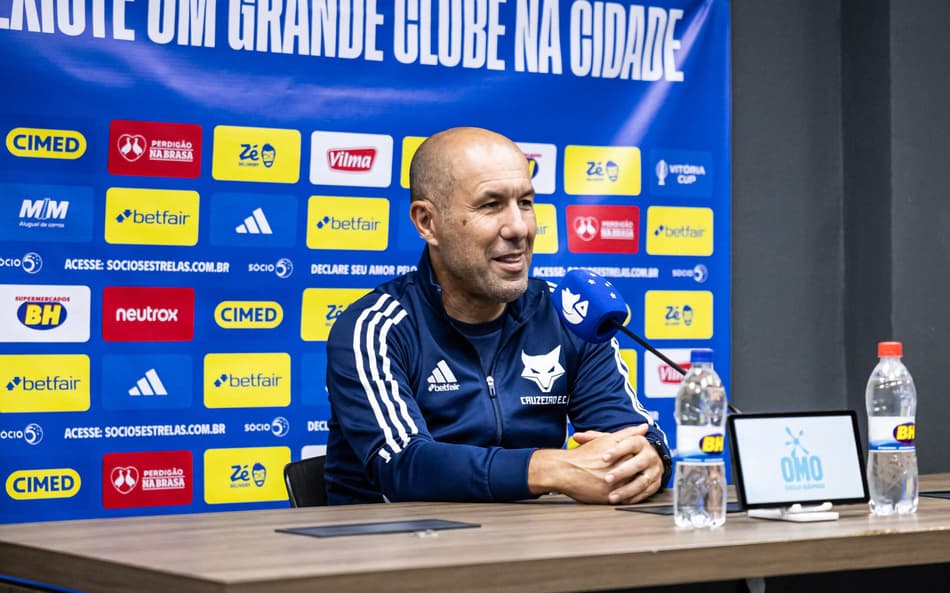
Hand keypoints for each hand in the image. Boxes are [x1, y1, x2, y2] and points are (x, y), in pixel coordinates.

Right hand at [529, 425, 664, 503]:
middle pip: (637, 472)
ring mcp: (612, 485)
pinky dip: (630, 497)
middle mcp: (615, 470)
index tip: (643, 458)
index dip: (643, 457)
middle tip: (643, 471)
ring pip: (633, 486)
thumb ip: (627, 433)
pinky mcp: (607, 497)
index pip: (639, 457)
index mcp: (617, 455)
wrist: (563, 470)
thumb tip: (644, 428)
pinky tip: (630, 494)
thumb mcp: (606, 439)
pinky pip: (625, 499)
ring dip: (638, 485)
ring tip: (637, 482)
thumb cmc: (583, 454)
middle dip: (641, 471)